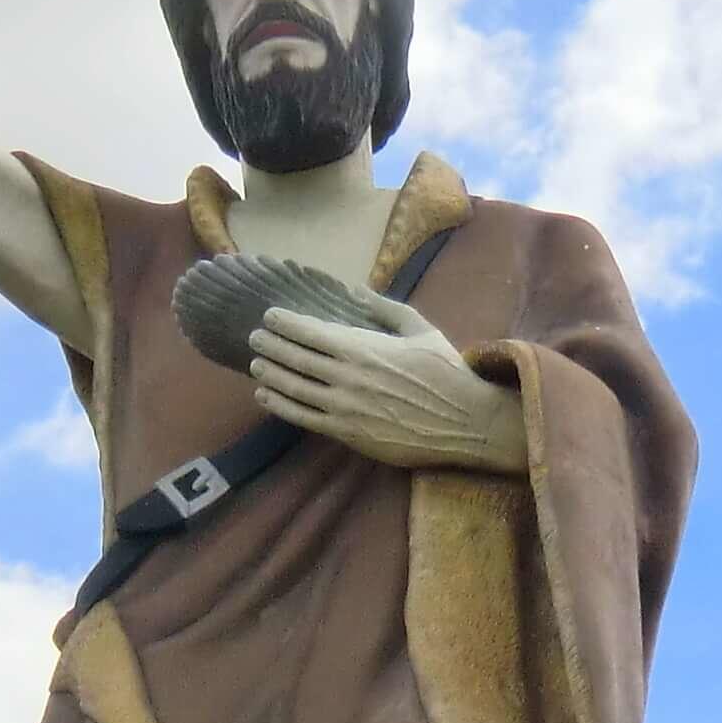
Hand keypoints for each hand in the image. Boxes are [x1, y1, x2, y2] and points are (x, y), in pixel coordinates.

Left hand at [247, 295, 528, 473]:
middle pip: (295, 357)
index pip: (311, 331)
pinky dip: (280, 405)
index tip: (270, 316)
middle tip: (255, 338)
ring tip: (256, 364)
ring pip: (294, 387)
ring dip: (270, 374)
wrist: (465, 420)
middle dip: (271, 346)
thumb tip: (353, 289)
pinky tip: (266, 395)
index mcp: (364, 347)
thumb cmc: (445, 371)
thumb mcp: (420, 328)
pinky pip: (304, 417)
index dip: (285, 323)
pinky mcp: (347, 433)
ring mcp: (344, 406)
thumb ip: (384, 308)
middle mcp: (348, 376)